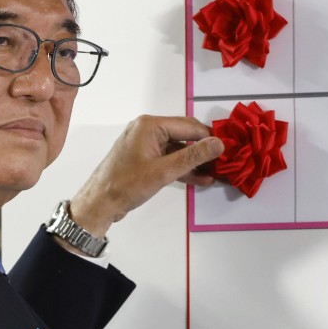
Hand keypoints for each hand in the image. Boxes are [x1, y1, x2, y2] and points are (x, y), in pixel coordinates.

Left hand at [68, 115, 223, 236]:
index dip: (209, 138)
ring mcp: (145, 144)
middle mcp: (147, 129)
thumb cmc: (127, 185)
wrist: (100, 203)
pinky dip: (182, 168)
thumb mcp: (164, 171)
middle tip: (223, 162)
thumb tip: (219, 144)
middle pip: (184, 135)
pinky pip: (168, 159)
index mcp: (150, 125)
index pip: (188, 126)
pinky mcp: (144, 158)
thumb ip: (193, 156)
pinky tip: (200, 179)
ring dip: (194, 162)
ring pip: (178, 149)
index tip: (228, 149)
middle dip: (203, 150)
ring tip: (215, 173)